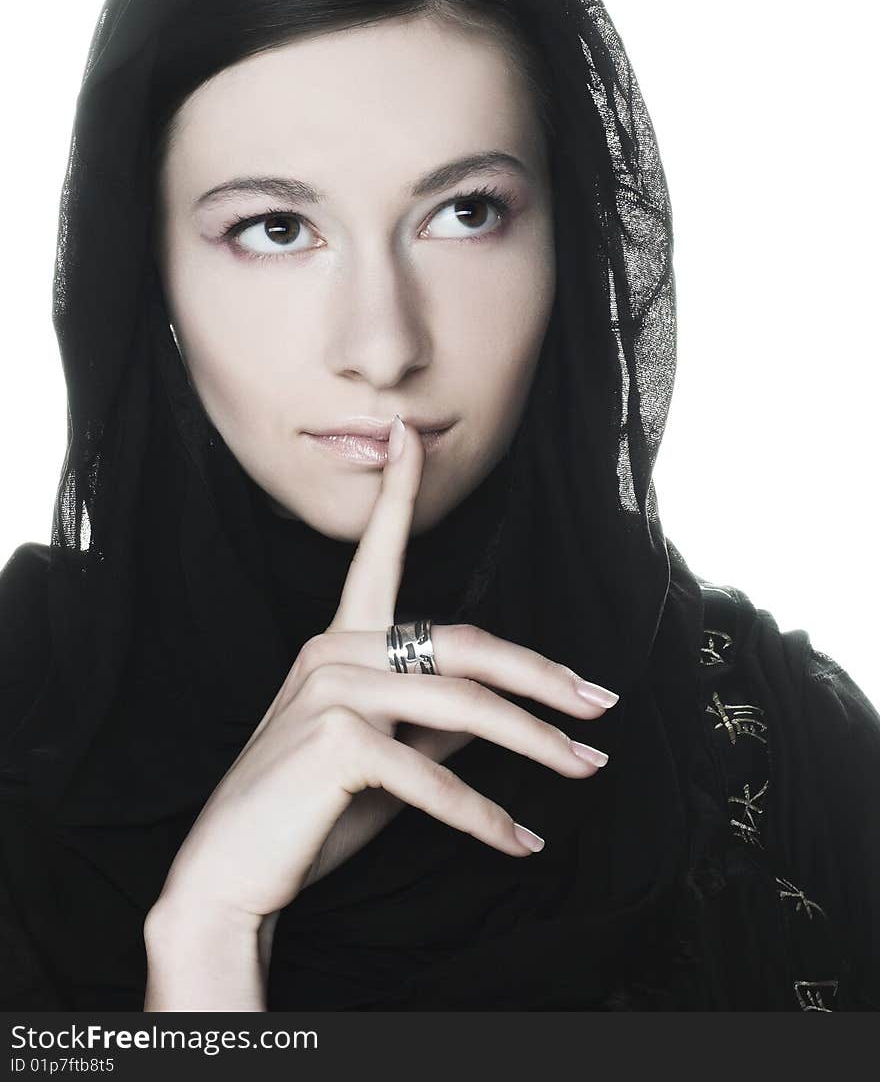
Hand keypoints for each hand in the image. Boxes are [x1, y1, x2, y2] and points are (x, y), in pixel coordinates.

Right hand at [148, 417, 615, 949]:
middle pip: (463, 643)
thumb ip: (434, 725)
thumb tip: (499, 712)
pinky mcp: (334, 739)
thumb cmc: (307, 814)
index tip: (408, 434)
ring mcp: (330, 688)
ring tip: (586, 770)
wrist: (230, 877)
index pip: (376, 555)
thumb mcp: (384, 761)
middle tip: (602, 704)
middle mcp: (333, 648)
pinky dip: (485, 815)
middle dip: (543, 676)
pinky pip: (432, 775)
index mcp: (341, 640)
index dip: (397, 492)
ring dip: (536, 744)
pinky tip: (521, 841)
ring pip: (462, 705)